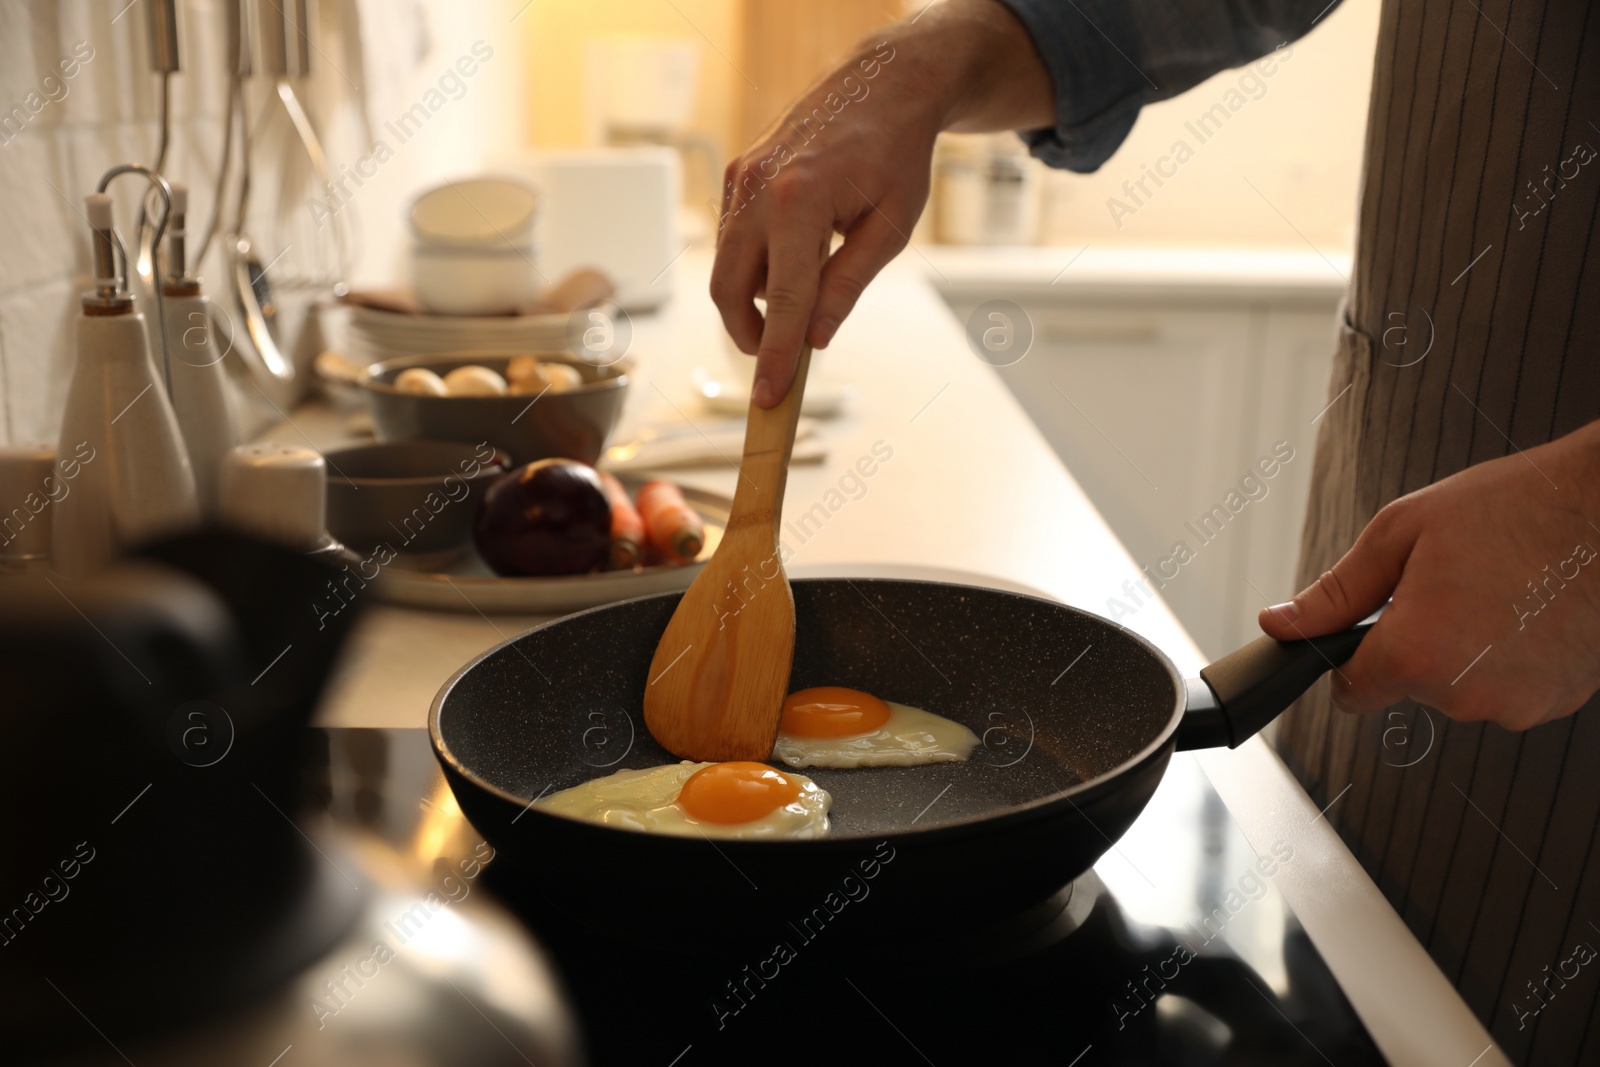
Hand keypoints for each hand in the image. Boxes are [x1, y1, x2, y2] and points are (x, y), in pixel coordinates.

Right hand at [709, 0, 1053, 406]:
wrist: (881, 87)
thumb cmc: (895, 154)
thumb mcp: (889, 228)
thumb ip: (847, 286)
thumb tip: (815, 339)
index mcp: (800, 202)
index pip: (784, 301)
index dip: (774, 356)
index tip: (769, 398)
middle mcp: (758, 190)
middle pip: (730, 291)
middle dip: (751, 335)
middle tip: (783, 357)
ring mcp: (740, 180)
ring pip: (726, 269)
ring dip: (755, 300)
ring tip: (806, 292)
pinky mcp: (736, 177)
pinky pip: (732, 241)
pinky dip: (756, 267)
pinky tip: (796, 258)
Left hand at [1259, 420, 1599, 729]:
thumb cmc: (1517, 510)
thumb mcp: (1402, 533)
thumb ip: (1334, 592)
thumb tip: (1279, 623)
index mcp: (1414, 656)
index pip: (1350, 693)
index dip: (1352, 657)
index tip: (1368, 629)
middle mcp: (1464, 696)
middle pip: (1409, 685)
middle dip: (1416, 641)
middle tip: (1452, 584)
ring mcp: (1518, 705)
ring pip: (1460, 688)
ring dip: (1466, 651)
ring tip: (1498, 590)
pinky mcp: (1558, 702)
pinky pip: (1508, 687)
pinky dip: (1509, 658)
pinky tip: (1528, 611)